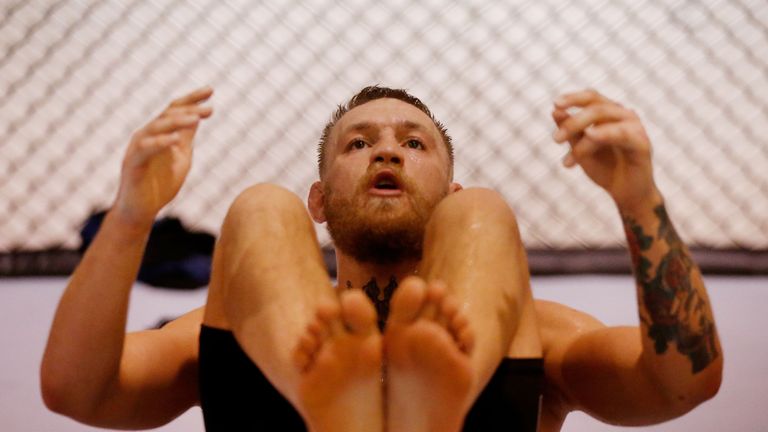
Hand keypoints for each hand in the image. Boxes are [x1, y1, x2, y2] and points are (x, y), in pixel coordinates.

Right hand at [114, 86, 213, 226]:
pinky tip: (176, 139)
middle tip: (210, 109)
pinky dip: (161, 143)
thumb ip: (187, 138)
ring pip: (157, 127)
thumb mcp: (181, 157)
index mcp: (160, 133)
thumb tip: (197, 117)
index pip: (175, 109)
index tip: (211, 90)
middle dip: (189, 110)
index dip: (192, 99)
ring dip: (177, 122)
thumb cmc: (160, 185)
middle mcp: (147, 135)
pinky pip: (146, 148)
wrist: (142, 211)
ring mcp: (138, 148)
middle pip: (168, 115)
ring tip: (196, 119)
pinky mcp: (132, 163)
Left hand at [551, 89, 660, 211]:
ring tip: (571, 155)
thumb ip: (570, 132)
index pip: (591, 97)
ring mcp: (634, 127)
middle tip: (556, 139)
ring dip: (582, 133)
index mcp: (609, 114)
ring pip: (604, 117)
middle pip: (595, 106)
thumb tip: (555, 111)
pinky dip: (604, 132)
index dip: (573, 98)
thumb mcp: (580, 150)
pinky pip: (622, 133)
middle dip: (573, 122)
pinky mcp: (642, 142)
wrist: (626, 194)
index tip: (555, 104)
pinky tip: (590, 135)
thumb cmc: (605, 169)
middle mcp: (623, 115)